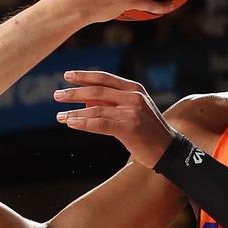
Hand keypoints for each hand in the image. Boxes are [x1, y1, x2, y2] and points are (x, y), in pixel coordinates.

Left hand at [53, 70, 174, 168]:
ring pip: (95, 108)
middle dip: (73, 93)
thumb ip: (111, 102)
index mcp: (134, 88)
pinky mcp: (129, 127)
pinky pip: (100, 123)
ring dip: (74, 112)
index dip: (84, 76)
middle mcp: (133, 96)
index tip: (67, 75)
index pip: (103, 78)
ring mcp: (132, 111)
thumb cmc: (147, 130)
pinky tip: (71, 123)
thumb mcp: (133, 109)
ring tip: (60, 116)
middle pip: (96, 91)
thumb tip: (83, 101)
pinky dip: (83, 123)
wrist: (170, 151)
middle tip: (56, 95)